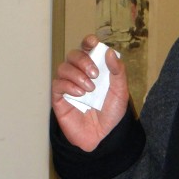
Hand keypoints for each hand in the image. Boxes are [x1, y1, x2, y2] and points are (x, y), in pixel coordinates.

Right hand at [51, 34, 129, 151]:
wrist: (103, 136)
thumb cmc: (112, 114)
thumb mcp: (120, 92)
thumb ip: (117, 72)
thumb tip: (109, 52)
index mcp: (95, 69)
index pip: (87, 49)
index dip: (88, 42)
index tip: (92, 42)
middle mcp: (80, 74)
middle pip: (73, 55)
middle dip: (83, 60)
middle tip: (95, 74)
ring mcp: (68, 86)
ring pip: (63, 67)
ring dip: (77, 75)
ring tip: (90, 89)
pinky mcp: (59, 98)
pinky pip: (57, 84)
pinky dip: (68, 85)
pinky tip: (80, 94)